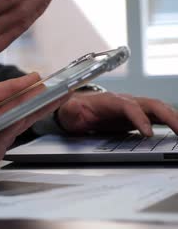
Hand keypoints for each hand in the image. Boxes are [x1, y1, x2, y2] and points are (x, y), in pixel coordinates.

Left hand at [57, 92, 177, 136]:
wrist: (75, 108)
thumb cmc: (73, 109)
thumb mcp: (68, 111)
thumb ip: (72, 111)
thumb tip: (75, 109)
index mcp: (109, 100)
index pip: (128, 106)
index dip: (139, 118)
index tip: (147, 133)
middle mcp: (125, 101)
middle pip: (151, 104)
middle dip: (168, 117)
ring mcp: (133, 107)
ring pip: (158, 109)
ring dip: (174, 119)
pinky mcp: (137, 116)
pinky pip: (157, 117)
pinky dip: (171, 122)